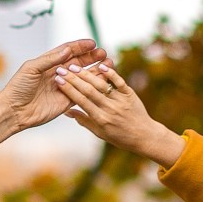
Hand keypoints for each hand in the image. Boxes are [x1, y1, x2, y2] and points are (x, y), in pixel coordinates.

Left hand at [0, 40, 97, 145]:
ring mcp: (63, 87)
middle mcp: (58, 73)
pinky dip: (92, 85)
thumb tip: (68, 50)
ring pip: (83, 76)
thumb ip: (50, 59)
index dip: (80, 47)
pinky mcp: (66, 100)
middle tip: (104, 53)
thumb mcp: (31, 68)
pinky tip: (102, 80)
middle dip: (92, 57)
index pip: (67, 51)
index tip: (92, 43)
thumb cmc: (18, 87)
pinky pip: (82, 92)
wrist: (14, 110)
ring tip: (108, 64)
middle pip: (78, 63)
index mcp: (48, 63)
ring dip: (95, 70)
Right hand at [55, 56, 184, 166]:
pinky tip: (100, 65)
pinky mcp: (130, 94)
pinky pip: (119, 81)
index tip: (58, 81)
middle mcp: (110, 109)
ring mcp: (121, 100)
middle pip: (88, 91)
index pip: (81, 101)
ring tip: (74, 66)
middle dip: (73, 79)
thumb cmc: (120, 136)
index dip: (68, 90)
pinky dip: (110, 73)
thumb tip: (67, 111)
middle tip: (61, 70)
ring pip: (101, 84)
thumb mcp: (100, 133)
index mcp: (101, 119)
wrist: (144, 136)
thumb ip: (84, 121)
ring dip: (87, 74)